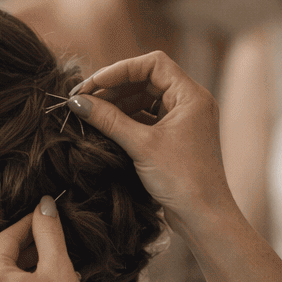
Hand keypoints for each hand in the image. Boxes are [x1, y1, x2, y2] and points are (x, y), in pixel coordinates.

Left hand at [0, 197, 97, 281]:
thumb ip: (48, 232)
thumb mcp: (59, 267)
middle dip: (29, 250)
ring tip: (56, 272)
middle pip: (2, 261)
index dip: (30, 223)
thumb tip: (44, 205)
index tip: (47, 215)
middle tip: (55, 244)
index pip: (7, 238)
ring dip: (26, 274)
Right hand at [68, 50, 235, 231]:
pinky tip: (106, 128)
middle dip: (115, 88)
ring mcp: (184, 120)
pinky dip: (126, 120)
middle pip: (147, 80)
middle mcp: (190, 103)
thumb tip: (77, 103)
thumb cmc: (182, 180)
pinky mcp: (176, 138)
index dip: (120, 70)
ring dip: (118, 104)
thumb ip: (108, 120)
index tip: (93, 84)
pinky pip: (148, 118)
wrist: (204, 218)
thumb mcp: (141, 146)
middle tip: (84, 99)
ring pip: (145, 99)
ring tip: (92, 114)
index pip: (153, 64)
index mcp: (191, 96)